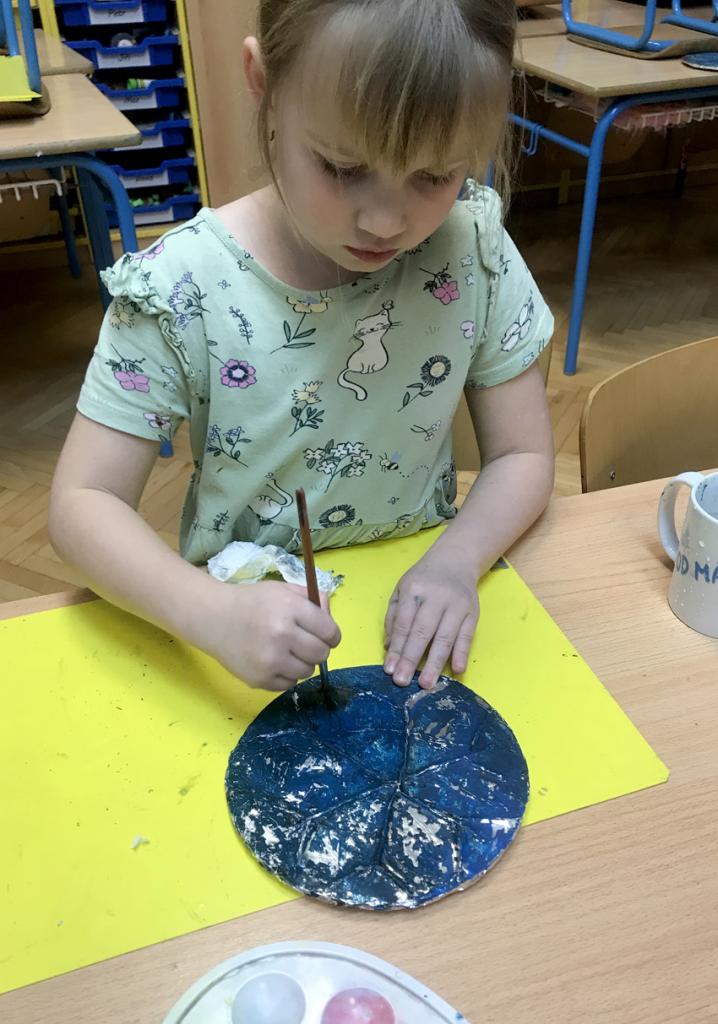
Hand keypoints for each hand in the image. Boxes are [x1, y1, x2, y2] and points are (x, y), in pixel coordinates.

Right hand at [200, 580, 339, 690]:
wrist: (213, 618)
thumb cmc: (251, 602)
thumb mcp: (282, 590)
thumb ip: (311, 600)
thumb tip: (330, 619)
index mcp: (290, 609)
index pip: (329, 631)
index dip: (331, 635)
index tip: (326, 635)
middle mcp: (281, 634)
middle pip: (321, 653)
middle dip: (319, 649)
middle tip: (306, 643)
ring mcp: (270, 660)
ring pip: (307, 671)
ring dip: (303, 663)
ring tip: (288, 652)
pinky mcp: (260, 679)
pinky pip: (289, 684)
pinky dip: (287, 675)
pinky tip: (274, 661)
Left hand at [383, 549, 478, 689]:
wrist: (455, 560)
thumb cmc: (424, 579)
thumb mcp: (402, 589)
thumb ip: (393, 617)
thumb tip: (389, 647)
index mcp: (413, 590)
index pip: (404, 624)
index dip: (397, 648)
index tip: (390, 669)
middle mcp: (436, 597)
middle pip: (422, 632)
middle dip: (411, 659)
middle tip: (403, 681)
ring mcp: (456, 605)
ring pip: (445, 637)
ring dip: (435, 662)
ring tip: (426, 683)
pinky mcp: (473, 612)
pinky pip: (467, 636)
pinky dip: (462, 653)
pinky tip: (456, 670)